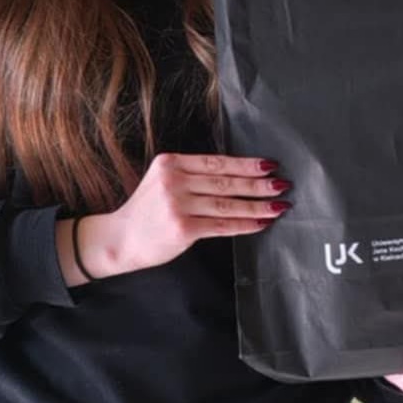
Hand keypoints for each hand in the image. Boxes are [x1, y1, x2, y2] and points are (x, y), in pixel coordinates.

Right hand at [66, 152, 288, 281]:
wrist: (120, 240)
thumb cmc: (146, 212)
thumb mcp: (162, 181)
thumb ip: (191, 175)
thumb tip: (235, 176)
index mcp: (170, 162)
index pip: (216, 162)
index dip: (245, 164)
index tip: (268, 164)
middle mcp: (174, 180)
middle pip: (225, 181)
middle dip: (258, 183)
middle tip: (281, 183)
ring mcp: (178, 205)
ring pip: (228, 203)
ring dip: (257, 204)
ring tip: (278, 205)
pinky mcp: (183, 228)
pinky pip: (222, 225)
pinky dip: (245, 223)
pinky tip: (261, 222)